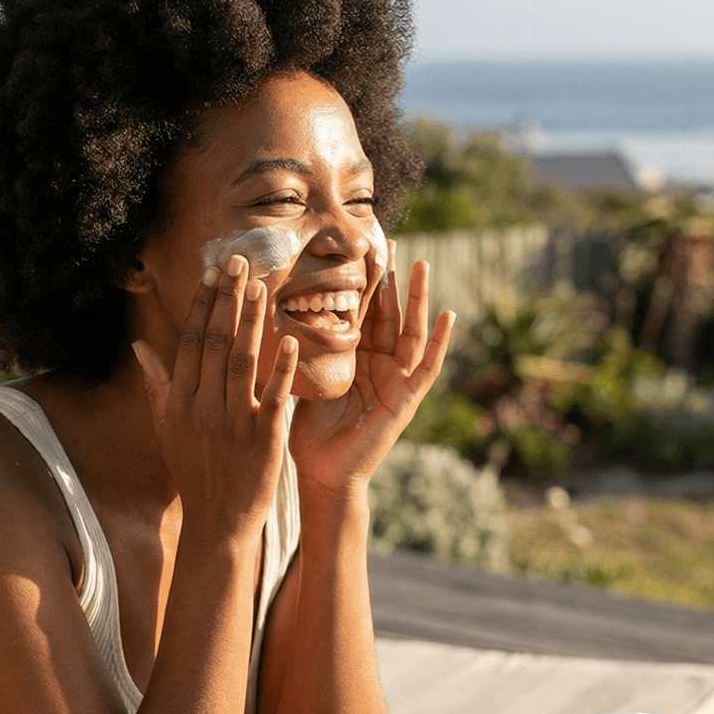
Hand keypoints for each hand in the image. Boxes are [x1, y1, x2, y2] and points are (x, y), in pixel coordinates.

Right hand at [133, 256, 298, 540]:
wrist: (218, 522)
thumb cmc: (195, 473)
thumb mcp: (167, 430)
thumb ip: (157, 385)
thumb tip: (140, 347)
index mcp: (180, 402)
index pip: (192, 342)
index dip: (205, 305)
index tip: (215, 273)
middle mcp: (203, 408)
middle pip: (216, 343)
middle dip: (228, 300)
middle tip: (240, 261)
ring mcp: (233, 423)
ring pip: (242, 362)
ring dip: (252, 322)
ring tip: (262, 287)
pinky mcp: (263, 439)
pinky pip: (273, 397)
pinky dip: (282, 369)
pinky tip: (291, 341)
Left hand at [288, 240, 454, 497]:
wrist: (322, 472)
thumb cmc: (308, 431)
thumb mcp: (301, 377)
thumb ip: (297, 347)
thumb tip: (265, 310)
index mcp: (352, 357)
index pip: (358, 310)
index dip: (359, 280)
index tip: (356, 246)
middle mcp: (378, 363)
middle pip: (387, 312)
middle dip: (388, 278)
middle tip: (387, 241)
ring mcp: (396, 380)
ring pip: (410, 331)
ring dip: (416, 299)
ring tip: (420, 265)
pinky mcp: (407, 399)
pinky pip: (428, 367)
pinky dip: (440, 342)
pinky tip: (448, 315)